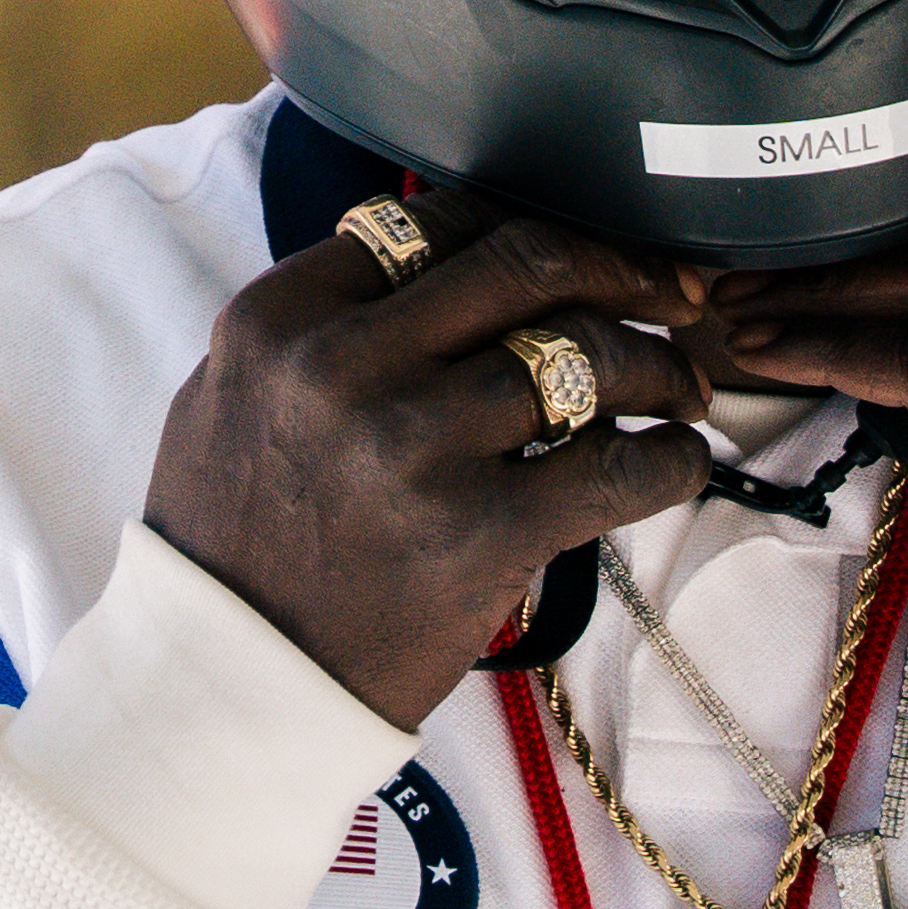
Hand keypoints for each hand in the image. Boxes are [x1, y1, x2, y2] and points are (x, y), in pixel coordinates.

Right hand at [141, 193, 736, 726]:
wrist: (227, 685)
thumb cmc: (235, 545)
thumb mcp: (235, 397)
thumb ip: (321, 324)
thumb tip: (439, 267)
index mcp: (282, 319)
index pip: (437, 223)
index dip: (531, 225)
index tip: (582, 253)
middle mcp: (343, 365)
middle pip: (527, 267)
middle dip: (625, 269)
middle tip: (677, 293)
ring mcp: (412, 446)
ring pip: (585, 356)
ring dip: (659, 365)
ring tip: (680, 390)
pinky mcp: (478, 534)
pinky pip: (618, 469)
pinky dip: (671, 458)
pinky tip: (678, 461)